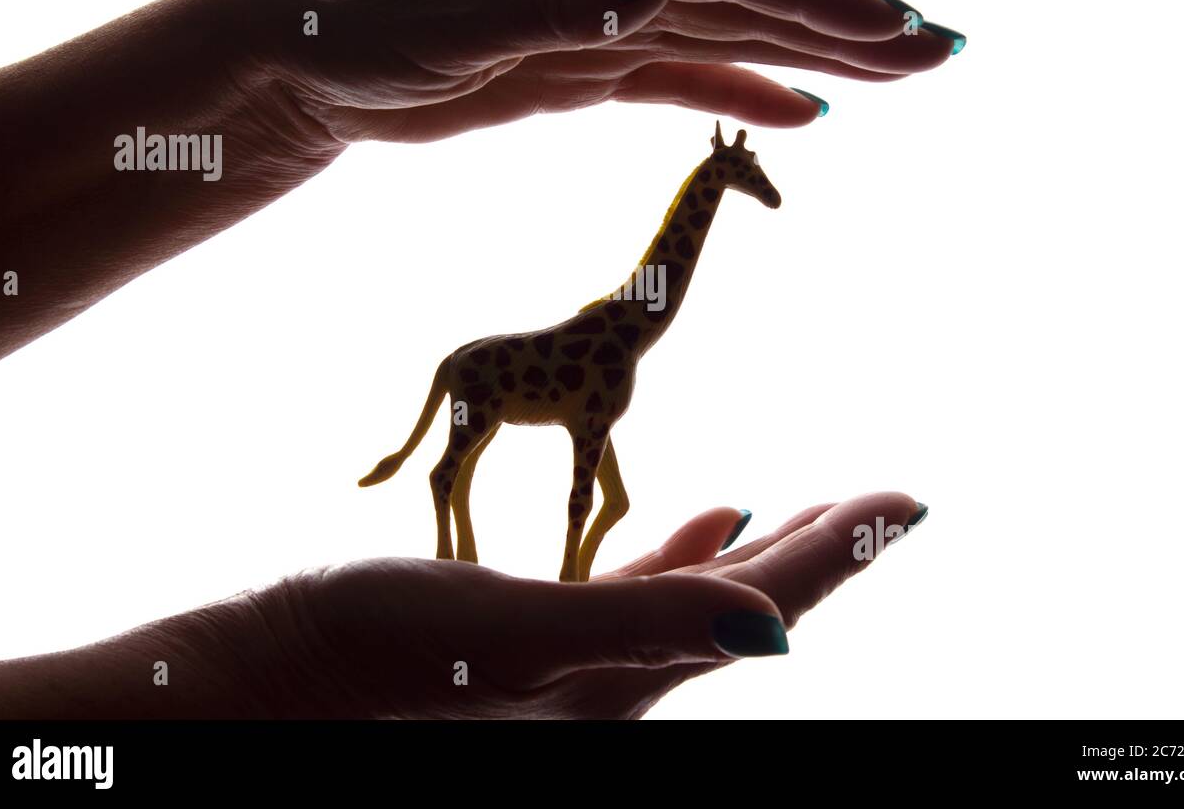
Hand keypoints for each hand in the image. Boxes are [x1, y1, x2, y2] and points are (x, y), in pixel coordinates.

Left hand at [234, 0, 959, 145]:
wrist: (292, 53)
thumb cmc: (353, 25)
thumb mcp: (453, 19)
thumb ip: (566, 2)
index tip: (897, 31)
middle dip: (844, 20)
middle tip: (939, 49)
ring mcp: (594, 20)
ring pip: (725, 32)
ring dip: (811, 52)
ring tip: (894, 74)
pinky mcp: (575, 69)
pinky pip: (677, 77)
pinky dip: (741, 90)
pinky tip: (797, 110)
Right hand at [246, 492, 923, 717]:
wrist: (273, 682)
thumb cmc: (375, 663)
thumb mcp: (513, 642)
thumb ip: (639, 627)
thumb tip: (775, 633)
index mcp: (629, 676)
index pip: (768, 603)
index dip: (846, 551)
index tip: (911, 500)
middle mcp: (620, 673)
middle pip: (752, 602)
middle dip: (825, 549)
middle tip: (885, 506)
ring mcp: (580, 655)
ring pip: (701, 592)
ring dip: (761, 548)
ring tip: (811, 509)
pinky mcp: (533, 632)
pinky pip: (637, 586)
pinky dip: (681, 548)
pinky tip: (704, 515)